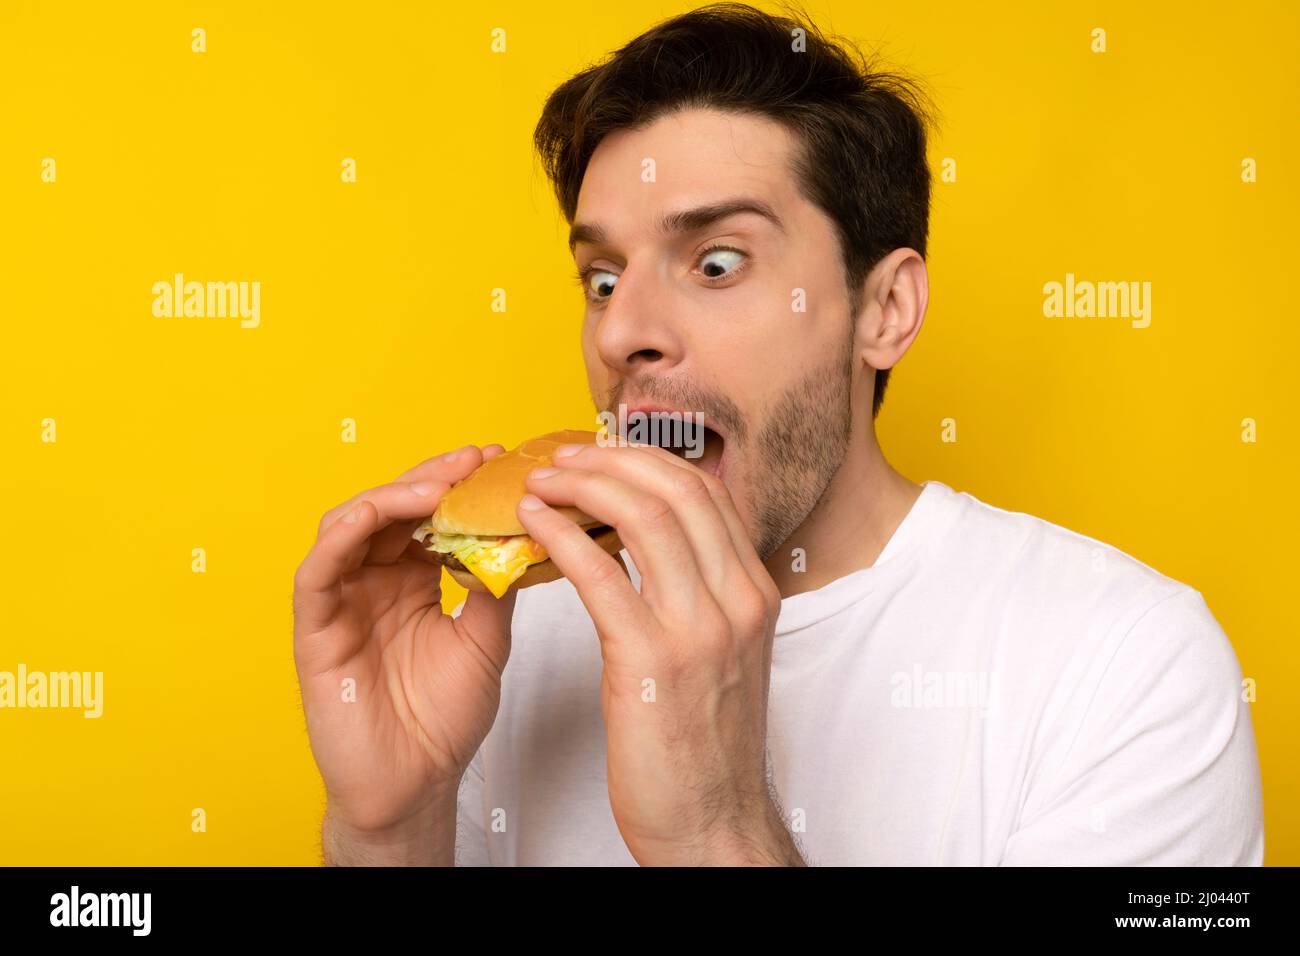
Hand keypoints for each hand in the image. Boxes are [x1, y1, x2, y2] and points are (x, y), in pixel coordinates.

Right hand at [292, 444, 515, 862]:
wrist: (415, 785)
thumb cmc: (443, 719)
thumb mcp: (486, 639)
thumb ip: (495, 585)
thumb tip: (525, 529)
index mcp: (412, 580)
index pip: (428, 514)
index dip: (457, 483)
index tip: (497, 460)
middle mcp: (374, 582)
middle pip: (391, 508)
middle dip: (431, 477)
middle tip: (472, 461)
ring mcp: (342, 601)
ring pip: (351, 526)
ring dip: (391, 497)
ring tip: (435, 488)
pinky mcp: (315, 628)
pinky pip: (317, 571)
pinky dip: (340, 537)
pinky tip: (373, 517)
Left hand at [516, 441, 802, 864]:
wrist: (712, 823)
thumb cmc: (705, 744)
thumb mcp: (724, 653)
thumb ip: (701, 594)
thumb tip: (649, 543)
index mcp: (755, 592)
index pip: (706, 492)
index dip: (648, 460)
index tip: (602, 454)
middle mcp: (737, 600)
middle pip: (676, 489)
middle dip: (610, 460)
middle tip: (561, 458)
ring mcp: (699, 628)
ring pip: (640, 516)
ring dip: (580, 486)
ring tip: (539, 483)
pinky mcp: (651, 660)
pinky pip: (600, 573)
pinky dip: (561, 536)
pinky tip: (532, 526)